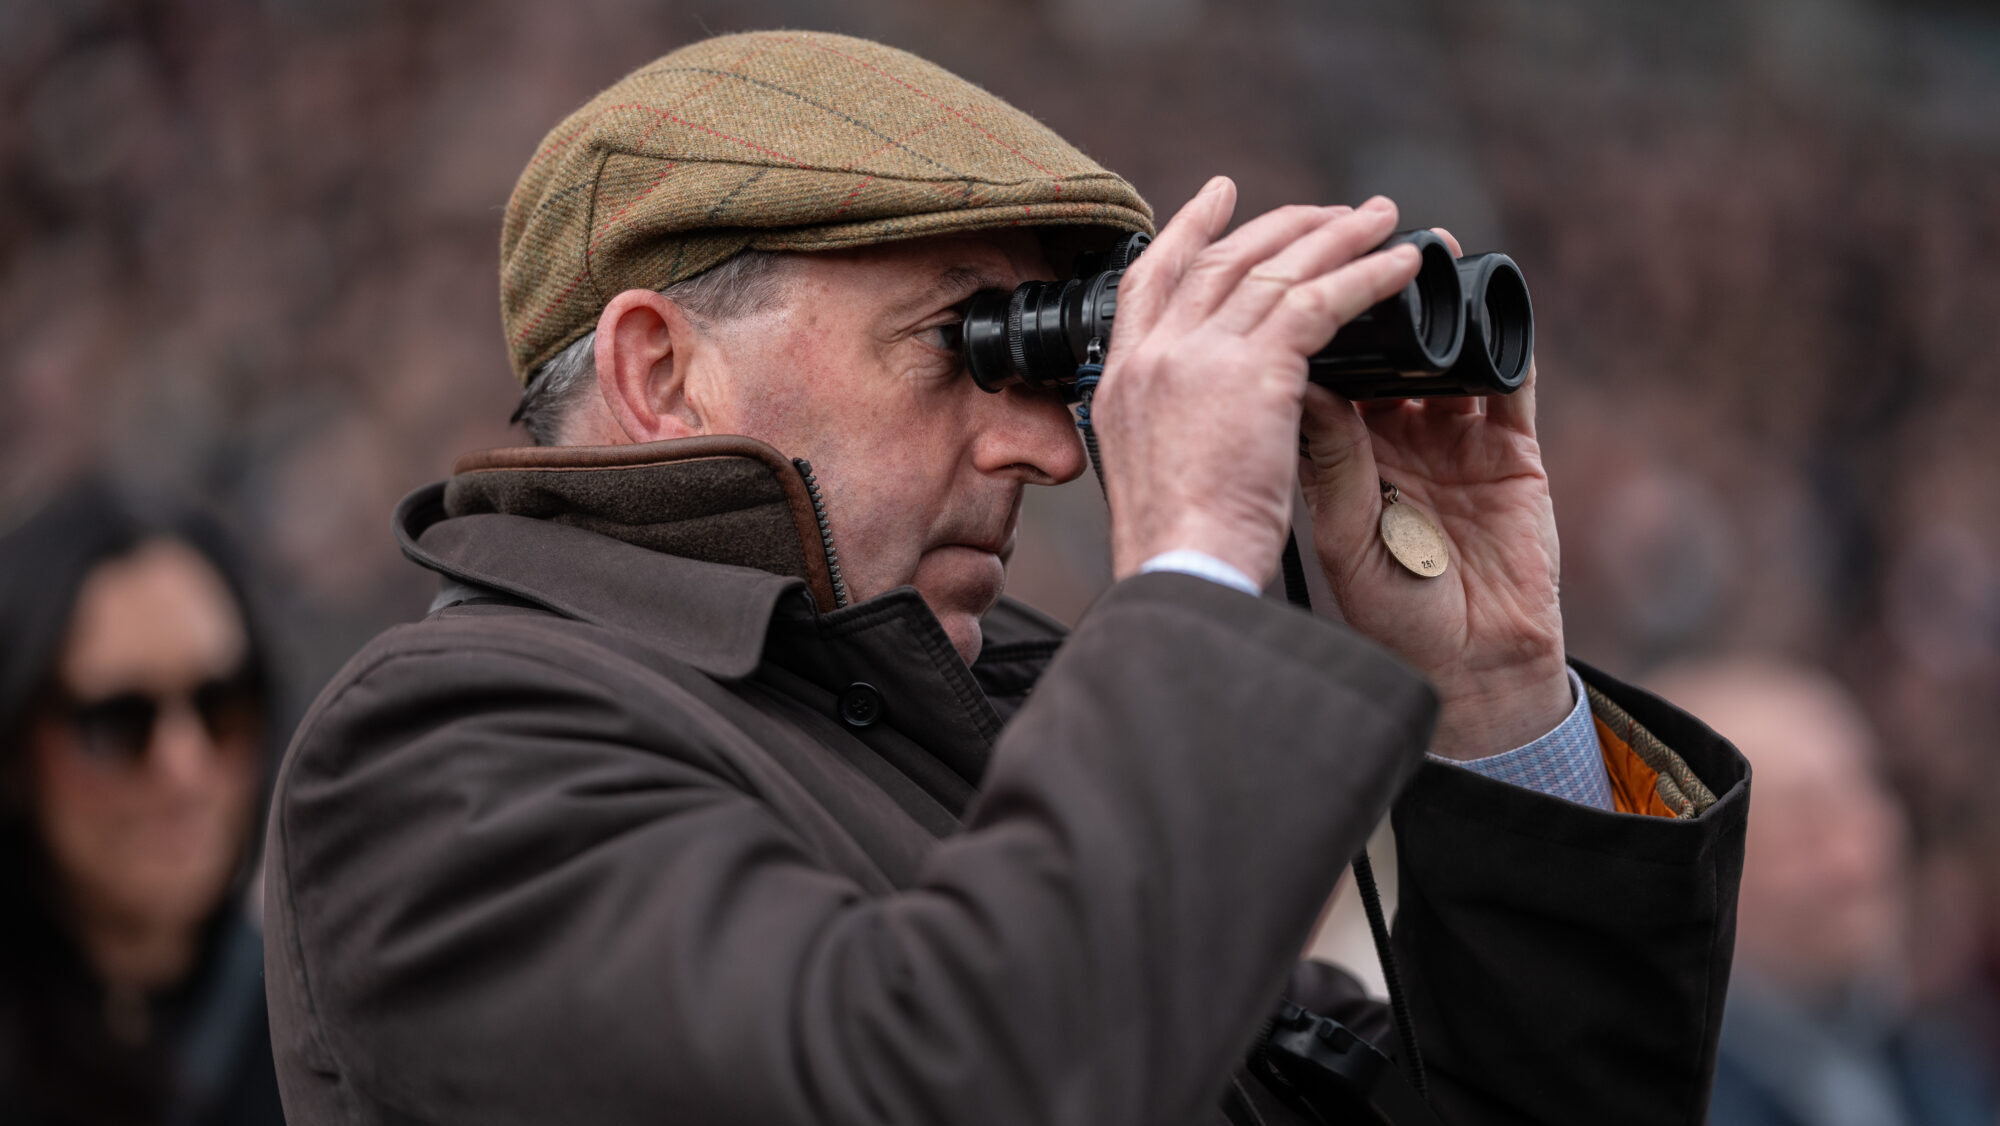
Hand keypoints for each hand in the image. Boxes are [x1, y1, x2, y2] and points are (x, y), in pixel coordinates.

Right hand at [1094, 178, 1422, 586]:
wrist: (1182, 573)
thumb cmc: (1177, 550)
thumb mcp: (1156, 470)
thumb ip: (1180, 424)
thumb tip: (1216, 412)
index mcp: (1122, 380)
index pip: (1149, 280)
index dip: (1186, 231)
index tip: (1218, 198)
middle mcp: (1154, 356)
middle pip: (1219, 260)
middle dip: (1278, 224)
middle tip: (1326, 209)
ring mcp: (1198, 356)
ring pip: (1275, 270)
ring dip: (1335, 237)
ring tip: (1381, 219)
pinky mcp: (1254, 371)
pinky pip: (1321, 302)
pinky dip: (1365, 277)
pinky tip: (1400, 267)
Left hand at [1297, 229, 1569, 758]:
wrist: (1471, 672)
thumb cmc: (1392, 617)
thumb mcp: (1344, 532)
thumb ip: (1330, 457)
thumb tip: (1296, 379)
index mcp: (1337, 454)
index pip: (1314, 368)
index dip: (1301, 321)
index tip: (1281, 270)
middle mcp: (1391, 436)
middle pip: (1377, 344)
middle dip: (1364, 291)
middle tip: (1351, 234)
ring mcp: (1453, 438)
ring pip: (1440, 348)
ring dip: (1432, 300)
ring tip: (1421, 253)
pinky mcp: (1512, 449)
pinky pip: (1509, 376)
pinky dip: (1502, 335)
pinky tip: (1490, 299)